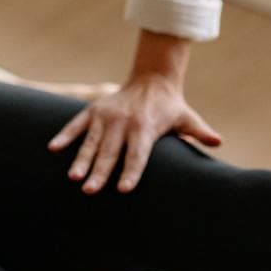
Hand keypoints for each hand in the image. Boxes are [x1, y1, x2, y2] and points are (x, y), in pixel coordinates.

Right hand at [46, 72, 221, 193]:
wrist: (152, 78)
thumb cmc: (170, 106)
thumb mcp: (186, 117)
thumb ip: (199, 131)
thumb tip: (218, 142)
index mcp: (145, 127)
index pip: (138, 155)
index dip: (131, 172)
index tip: (124, 189)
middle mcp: (123, 122)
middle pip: (111, 153)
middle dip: (100, 172)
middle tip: (91, 191)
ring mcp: (106, 116)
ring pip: (91, 142)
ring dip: (81, 160)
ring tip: (73, 178)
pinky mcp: (94, 110)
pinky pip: (76, 125)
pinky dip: (64, 136)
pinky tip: (53, 149)